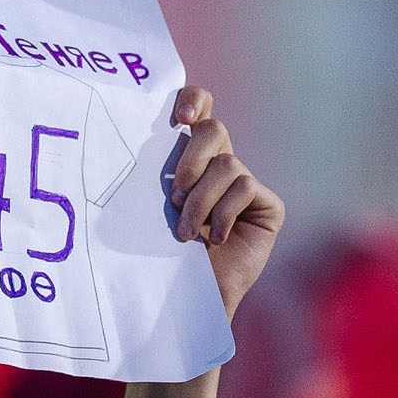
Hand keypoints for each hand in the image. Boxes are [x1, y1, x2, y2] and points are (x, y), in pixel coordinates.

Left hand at [165, 87, 282, 321]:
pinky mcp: (268, 205)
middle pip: (213, 129)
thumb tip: (130, 133)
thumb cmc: (158, 255)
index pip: (198, 108)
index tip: (177, 118)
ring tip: (184, 232)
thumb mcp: (149, 208)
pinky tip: (214, 239)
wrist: (184, 298)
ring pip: (227, 164)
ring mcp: (245, 185)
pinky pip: (246, 187)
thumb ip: (153, 173)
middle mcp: (219, 165)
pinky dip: (223, 213)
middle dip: (189, 159)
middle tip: (173, 194)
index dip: (192, 99)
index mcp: (189, 158)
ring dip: (200, 200)